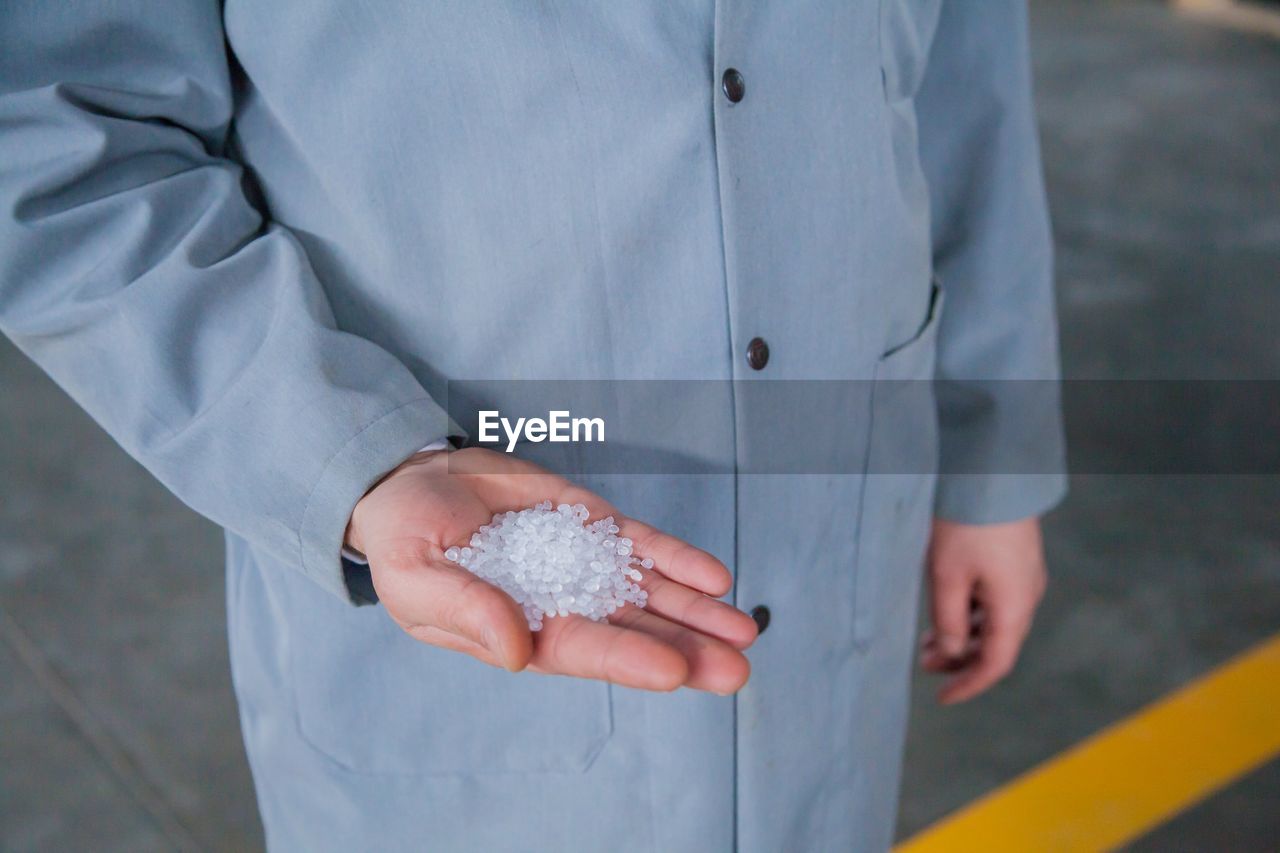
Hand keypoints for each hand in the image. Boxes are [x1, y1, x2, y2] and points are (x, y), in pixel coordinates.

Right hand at [346, 447, 756, 693]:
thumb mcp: (417, 577)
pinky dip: (677, 559)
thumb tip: (518, 651)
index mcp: (517, 631)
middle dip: (686, 648)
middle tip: (736, 666)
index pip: (583, 650)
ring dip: (696, 611)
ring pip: (649, 592)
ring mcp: (581, 563)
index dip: (630, 660)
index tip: (676, 671)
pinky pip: (641, 544)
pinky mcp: (591, 523)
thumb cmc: (402, 540)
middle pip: (633, 631)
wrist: (412, 482)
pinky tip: (714, 578)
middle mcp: (560, 604)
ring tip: (745, 630)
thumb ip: (467, 610)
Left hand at [919, 516, 1047, 703]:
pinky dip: (972, 613)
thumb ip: (948, 620)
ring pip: (995, 622)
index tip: (943, 699)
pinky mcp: (1017, 561)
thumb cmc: (966, 525)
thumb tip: (951, 651)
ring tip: (927, 638)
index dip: (969, 685)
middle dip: (960, 659)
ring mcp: (1024, 577)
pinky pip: (997, 600)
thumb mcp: (946, 576)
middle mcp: (1027, 596)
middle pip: (996, 644)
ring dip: (963, 635)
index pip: (996, 663)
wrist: (992, 475)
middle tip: (923, 661)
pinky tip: (946, 608)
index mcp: (1014, 606)